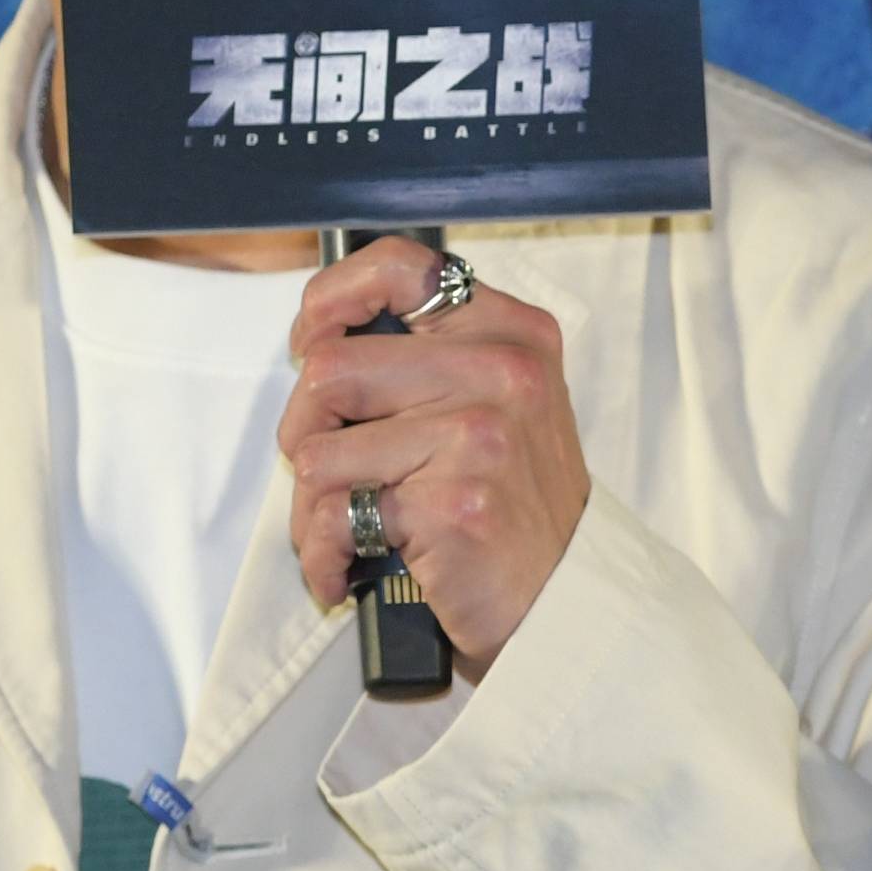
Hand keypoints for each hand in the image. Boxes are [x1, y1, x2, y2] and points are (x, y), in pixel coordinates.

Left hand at [284, 236, 587, 670]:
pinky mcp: (452, 503)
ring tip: (348, 531)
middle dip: (304, 432)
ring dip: (312, 506)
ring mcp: (479, 435)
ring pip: (317, 448)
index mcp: (510, 332)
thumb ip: (432, 359)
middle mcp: (502, 371)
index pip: (399, 267)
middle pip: (329, 368)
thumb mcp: (499, 405)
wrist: (567, 603)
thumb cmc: (515, 509)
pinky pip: (334, 514)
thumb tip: (320, 341)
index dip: (331, 299)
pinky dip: (324, 554)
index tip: (312, 342)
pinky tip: (350, 570)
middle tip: (331, 475)